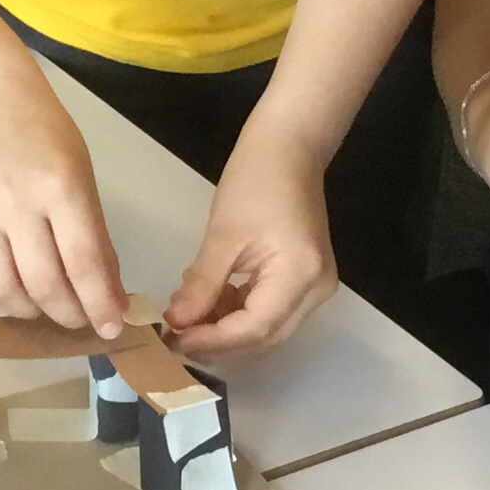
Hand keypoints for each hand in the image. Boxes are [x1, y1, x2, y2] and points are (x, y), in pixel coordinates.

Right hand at [0, 67, 129, 337]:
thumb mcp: (83, 178)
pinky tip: (10, 283)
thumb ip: (94, 236)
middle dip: (70, 315)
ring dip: (31, 311)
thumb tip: (107, 293)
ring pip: (3, 290)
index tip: (112, 328)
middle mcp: (16, 204)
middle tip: (82, 320)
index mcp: (60, 188)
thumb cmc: (46, 137)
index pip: (83, 263)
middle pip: (44, 284)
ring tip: (46, 306)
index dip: (100, 304)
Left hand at [165, 126, 338, 356]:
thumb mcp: (222, 237)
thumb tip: (176, 324)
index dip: (212, 340)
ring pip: (267, 327)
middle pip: (264, 336)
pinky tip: (210, 300)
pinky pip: (272, 309)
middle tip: (174, 338)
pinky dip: (239, 311)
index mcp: (300, 276)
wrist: (289, 147)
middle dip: (218, 341)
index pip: (254, 328)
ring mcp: (315, 286)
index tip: (174, 341)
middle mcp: (316, 290)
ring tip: (186, 317)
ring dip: (226, 327)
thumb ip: (202, 286)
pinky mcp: (306, 278)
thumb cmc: (255, 181)